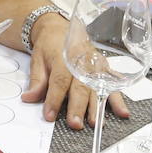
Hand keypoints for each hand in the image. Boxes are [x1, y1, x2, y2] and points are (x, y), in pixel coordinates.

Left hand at [19, 13, 129, 127]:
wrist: (59, 29)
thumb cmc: (49, 46)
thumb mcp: (37, 60)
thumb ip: (36, 81)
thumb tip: (29, 98)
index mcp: (63, 59)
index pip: (58, 82)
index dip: (54, 99)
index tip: (49, 116)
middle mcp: (81, 62)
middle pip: (80, 88)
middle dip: (78, 107)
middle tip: (75, 124)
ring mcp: (95, 65)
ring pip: (97, 88)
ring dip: (97, 107)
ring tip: (96, 123)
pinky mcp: (104, 68)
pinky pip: (112, 84)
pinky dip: (118, 98)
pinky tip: (122, 111)